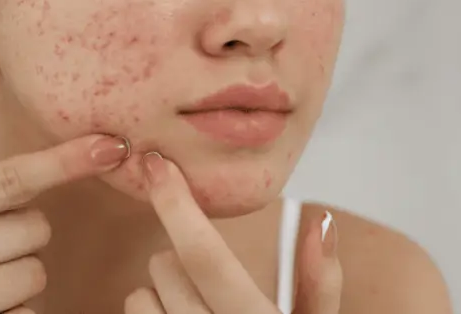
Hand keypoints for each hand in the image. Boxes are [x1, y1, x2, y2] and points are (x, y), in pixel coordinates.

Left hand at [125, 153, 341, 313]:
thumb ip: (320, 283)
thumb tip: (321, 218)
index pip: (206, 257)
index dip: (177, 204)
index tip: (156, 163)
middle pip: (165, 269)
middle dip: (178, 261)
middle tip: (205, 281)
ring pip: (138, 299)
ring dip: (157, 296)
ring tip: (191, 313)